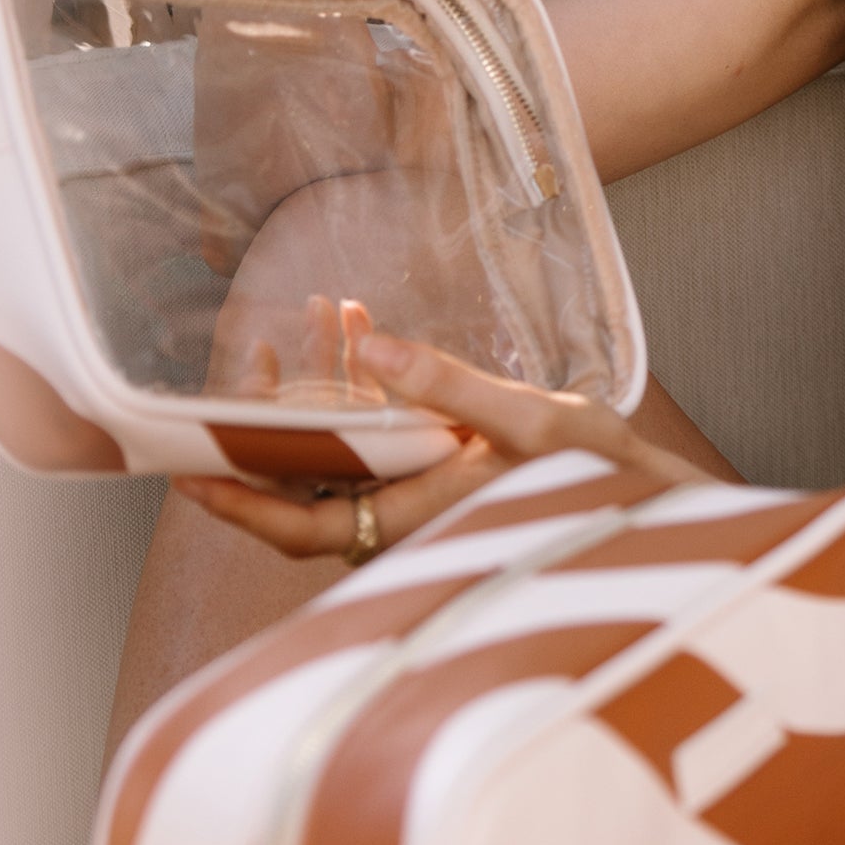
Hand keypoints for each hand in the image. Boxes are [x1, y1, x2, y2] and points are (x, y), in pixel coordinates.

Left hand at [177, 329, 713, 561]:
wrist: (656, 504)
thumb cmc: (604, 481)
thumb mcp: (533, 421)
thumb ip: (449, 386)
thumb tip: (372, 353)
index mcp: (420, 517)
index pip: (304, 527)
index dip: (242, 504)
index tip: (188, 475)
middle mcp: (410, 515)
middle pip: (308, 485)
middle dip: (270, 425)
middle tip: (238, 369)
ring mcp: (424, 495)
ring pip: (345, 453)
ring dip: (323, 388)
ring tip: (317, 318)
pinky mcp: (444, 475)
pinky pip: (382, 437)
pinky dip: (367, 385)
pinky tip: (365, 332)